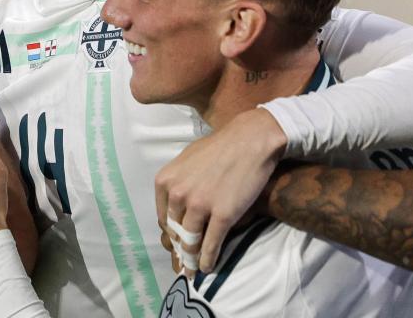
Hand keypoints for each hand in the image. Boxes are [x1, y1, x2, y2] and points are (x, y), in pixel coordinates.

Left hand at [155, 108, 286, 271]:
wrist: (249, 141)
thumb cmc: (219, 148)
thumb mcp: (186, 160)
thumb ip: (178, 182)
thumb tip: (176, 204)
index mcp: (165, 181)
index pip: (163, 218)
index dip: (170, 235)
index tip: (175, 244)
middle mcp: (178, 194)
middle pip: (175, 231)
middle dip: (179, 250)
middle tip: (182, 264)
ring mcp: (200, 205)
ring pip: (191, 241)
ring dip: (192, 260)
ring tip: (193, 270)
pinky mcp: (223, 215)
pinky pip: (212, 245)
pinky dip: (209, 260)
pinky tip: (208, 268)